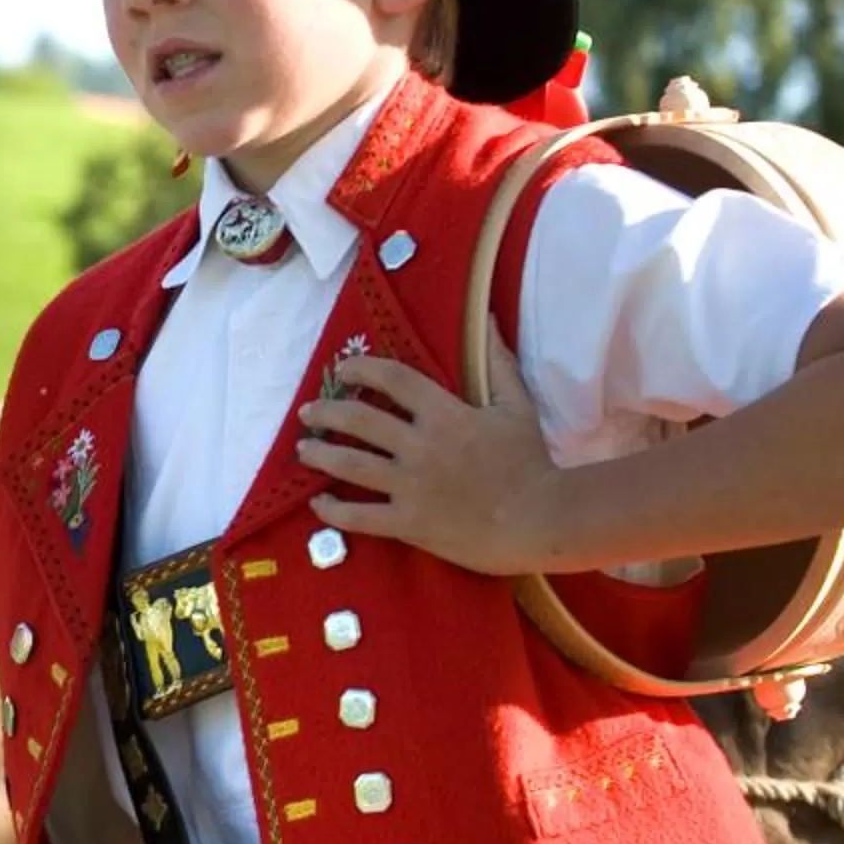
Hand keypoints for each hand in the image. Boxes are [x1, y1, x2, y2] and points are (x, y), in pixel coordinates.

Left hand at [296, 351, 563, 575]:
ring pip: (349, 464)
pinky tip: (318, 504)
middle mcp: (419, 445)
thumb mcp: (517, 405)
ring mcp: (410, 485)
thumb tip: (487, 321)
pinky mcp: (409, 522)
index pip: (392, 379)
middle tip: (308, 412)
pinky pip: (360, 516)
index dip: (362, 369)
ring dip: (319, 454)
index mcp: (444, 413)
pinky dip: (334, 510)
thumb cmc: (531, 462)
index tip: (343, 369)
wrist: (540, 519)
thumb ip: (497, 363)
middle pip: (358, 419)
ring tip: (303, 450)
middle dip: (326, 411)